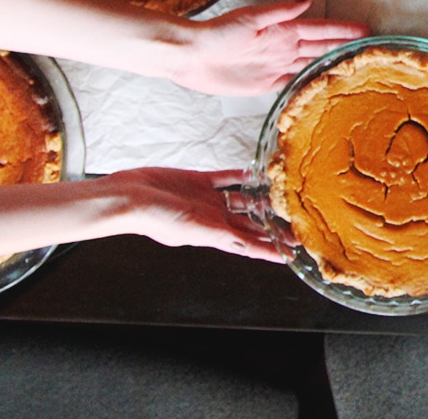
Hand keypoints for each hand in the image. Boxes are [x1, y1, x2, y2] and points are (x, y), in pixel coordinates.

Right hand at [107, 168, 283, 262]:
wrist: (131, 196)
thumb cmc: (155, 218)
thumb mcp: (191, 229)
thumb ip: (217, 234)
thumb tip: (244, 244)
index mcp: (213, 234)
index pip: (249, 245)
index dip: (270, 250)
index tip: (291, 254)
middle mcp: (213, 218)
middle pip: (250, 224)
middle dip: (273, 226)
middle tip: (297, 225)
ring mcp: (208, 200)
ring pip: (242, 200)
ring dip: (261, 200)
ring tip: (283, 196)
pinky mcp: (199, 181)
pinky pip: (227, 178)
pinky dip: (242, 176)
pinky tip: (256, 173)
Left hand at [169, 0, 368, 95]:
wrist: (191, 55)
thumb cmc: (218, 32)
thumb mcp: (250, 18)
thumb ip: (280, 11)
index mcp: (282, 30)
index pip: (319, 30)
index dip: (342, 30)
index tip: (364, 29)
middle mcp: (282, 48)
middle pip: (320, 48)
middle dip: (344, 46)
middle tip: (368, 47)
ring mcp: (275, 66)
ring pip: (310, 65)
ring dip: (331, 64)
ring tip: (352, 65)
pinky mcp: (264, 84)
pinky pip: (293, 84)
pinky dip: (309, 83)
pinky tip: (321, 85)